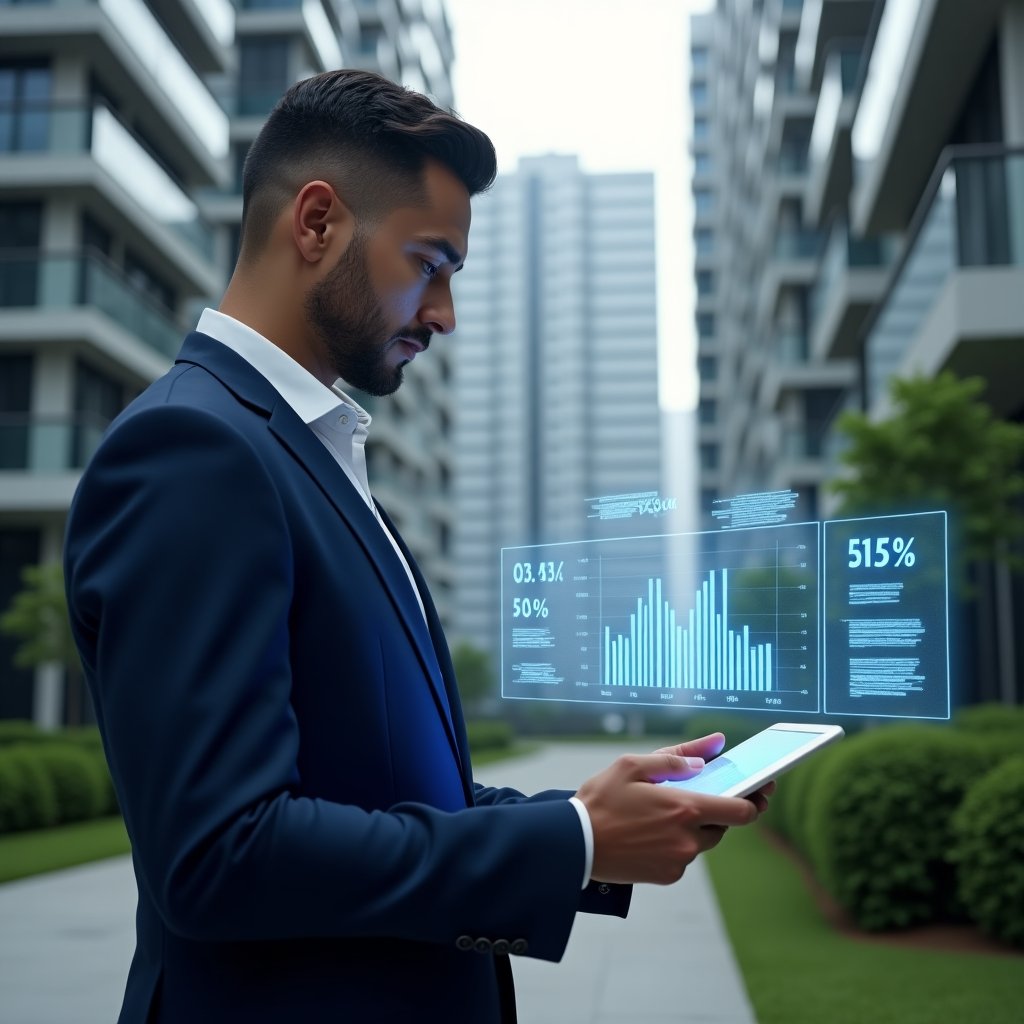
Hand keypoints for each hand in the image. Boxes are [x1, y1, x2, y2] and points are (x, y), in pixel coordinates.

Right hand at [575, 734, 758, 885]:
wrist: (574, 844)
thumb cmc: (601, 800)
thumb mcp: (634, 765)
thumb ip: (677, 757)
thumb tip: (712, 748)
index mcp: (686, 808)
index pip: (742, 811)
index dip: (756, 800)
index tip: (762, 790)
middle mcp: (689, 839)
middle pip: (723, 825)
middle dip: (714, 809)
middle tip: (694, 794)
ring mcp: (679, 861)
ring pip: (702, 841)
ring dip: (694, 826)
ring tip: (663, 811)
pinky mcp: (667, 876)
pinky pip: (684, 856)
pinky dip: (676, 842)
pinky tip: (651, 830)